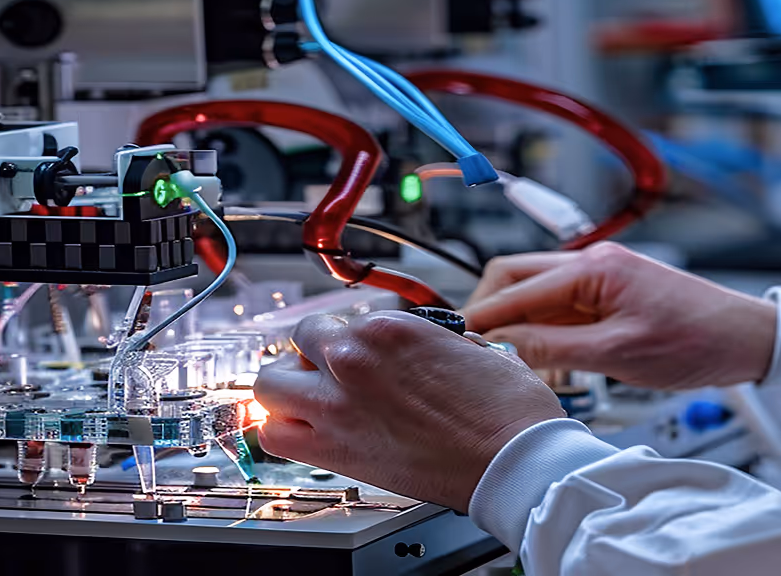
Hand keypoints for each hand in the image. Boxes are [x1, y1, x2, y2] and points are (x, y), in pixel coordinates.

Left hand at [254, 311, 564, 512]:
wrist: (512, 458)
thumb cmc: (504, 410)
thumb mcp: (476, 348)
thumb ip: (437, 342)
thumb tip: (431, 350)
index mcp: (390, 327)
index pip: (344, 322)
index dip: (350, 339)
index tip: (358, 355)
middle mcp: (354, 358)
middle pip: (299, 340)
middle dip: (310, 354)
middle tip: (327, 371)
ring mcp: (338, 404)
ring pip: (269, 384)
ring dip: (285, 388)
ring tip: (306, 400)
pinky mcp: (336, 449)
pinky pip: (274, 437)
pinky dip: (281, 433)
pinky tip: (303, 433)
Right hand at [462, 242, 776, 390]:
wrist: (746, 340)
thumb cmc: (697, 340)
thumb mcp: (617, 354)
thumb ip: (553, 349)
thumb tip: (501, 347)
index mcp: (593, 267)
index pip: (515, 285)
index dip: (481, 316)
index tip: (457, 343)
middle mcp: (592, 263)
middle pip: (515, 278)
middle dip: (491, 312)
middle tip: (474, 350)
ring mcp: (600, 278)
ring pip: (535, 294)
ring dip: (516, 324)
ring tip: (505, 360)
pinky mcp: (609, 296)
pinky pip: (559, 308)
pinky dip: (541, 331)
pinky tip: (539, 358)